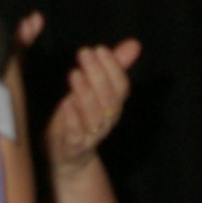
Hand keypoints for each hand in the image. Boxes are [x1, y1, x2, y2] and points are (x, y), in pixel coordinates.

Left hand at [45, 39, 140, 170]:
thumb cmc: (80, 117)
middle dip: (98, 74)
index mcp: (114, 106)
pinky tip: (66, 105)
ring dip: (85, 93)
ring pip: (95, 116)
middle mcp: (106, 121)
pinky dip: (73, 120)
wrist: (69, 158)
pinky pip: (77, 136)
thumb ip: (113, 68)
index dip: (113, 68)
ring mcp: (91, 136)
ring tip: (74, 73)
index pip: (121, 87)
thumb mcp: (95, 90)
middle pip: (109, 99)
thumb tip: (134, 44)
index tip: (99, 48)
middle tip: (84, 52)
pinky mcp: (74, 148)